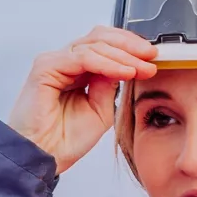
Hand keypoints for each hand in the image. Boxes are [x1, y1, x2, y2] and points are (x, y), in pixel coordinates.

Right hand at [4, 28, 160, 170]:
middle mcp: (65, 63)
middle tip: (151, 56)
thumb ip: (111, 86)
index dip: (130, 48)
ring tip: (141, 68)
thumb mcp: (101, 110)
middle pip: (100, 38)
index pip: (105, 45)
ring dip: (122, 55)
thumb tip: (127, 65)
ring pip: (94, 45)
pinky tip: (124, 71)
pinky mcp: (46, 68)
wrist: (44, 158)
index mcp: (77, 71)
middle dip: (130, 46)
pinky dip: (106, 63)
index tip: (152, 59)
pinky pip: (82, 58)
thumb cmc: (64, 141)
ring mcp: (55, 63)